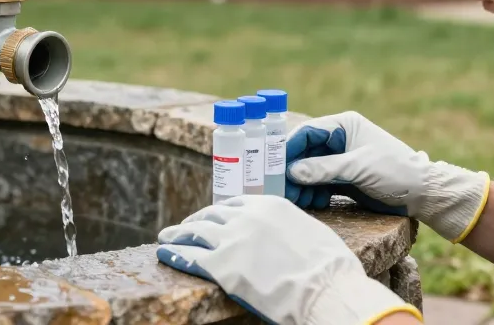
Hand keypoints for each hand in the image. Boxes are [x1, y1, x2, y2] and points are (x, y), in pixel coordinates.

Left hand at [156, 194, 421, 324]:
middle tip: (185, 228)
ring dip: (177, 235)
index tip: (212, 217)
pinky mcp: (219, 266)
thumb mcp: (310, 231)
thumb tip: (284, 233)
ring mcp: (230, 240)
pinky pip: (189, 257)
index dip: (219, 212)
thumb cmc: (330, 268)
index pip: (234, 204)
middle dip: (195, 221)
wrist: (326, 291)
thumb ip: (288, 226)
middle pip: (211, 215)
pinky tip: (164, 253)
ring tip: (166, 237)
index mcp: (269, 205)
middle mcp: (245, 217)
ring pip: (194, 232)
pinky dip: (174, 254)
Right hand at [285, 111, 489, 242]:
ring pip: (309, 170)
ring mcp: (340, 160)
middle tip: (281, 188)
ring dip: (301, 184)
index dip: (288, 148)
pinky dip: (312, 192)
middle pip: (304, 152)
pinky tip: (312, 202)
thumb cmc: (395, 172)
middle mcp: (339, 140)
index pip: (307, 132)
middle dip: (292, 170)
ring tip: (299, 199)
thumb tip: (291, 171)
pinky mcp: (343, 178)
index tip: (273, 165)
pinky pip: (319, 183)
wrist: (423, 194)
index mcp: (344, 126)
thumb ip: (323, 168)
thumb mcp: (357, 168)